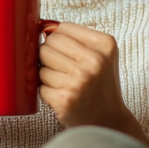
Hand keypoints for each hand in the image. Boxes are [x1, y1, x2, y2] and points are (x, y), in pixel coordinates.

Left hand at [39, 22, 148, 146]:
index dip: (58, 40)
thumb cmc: (99, 85)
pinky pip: (40, 86)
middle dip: (50, 57)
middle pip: (48, 44)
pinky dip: (47, 92)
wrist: (108, 121)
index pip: (62, 28)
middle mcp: (94, 61)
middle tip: (65, 71)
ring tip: (66, 85)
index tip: (68, 54)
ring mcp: (79, 80)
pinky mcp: (65, 98)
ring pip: (41, 66)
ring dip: (48, 76)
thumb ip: (74, 38)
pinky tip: (63, 96)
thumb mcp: (99, 56)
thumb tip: (43, 26)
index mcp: (105, 44)